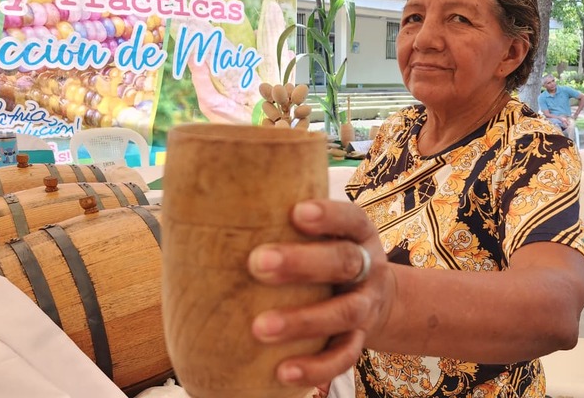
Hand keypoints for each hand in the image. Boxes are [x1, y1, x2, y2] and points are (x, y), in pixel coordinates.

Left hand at [247, 200, 392, 387]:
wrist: (377, 297)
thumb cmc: (326, 254)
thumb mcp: (322, 233)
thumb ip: (283, 223)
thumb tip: (205, 218)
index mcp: (357, 233)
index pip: (349, 218)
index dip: (327, 216)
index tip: (295, 212)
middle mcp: (367, 266)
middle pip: (344, 262)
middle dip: (303, 263)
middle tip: (257, 264)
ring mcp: (366, 305)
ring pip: (345, 312)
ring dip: (304, 320)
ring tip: (260, 328)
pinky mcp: (359, 339)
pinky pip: (343, 356)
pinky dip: (316, 366)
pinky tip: (283, 371)